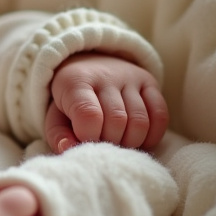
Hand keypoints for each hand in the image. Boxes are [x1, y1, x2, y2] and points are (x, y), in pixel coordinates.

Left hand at [45, 53, 167, 153]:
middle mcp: (105, 74)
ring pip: (140, 121)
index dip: (89, 137)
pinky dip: (152, 135)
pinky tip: (138, 140)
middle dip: (110, 142)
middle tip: (102, 144)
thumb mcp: (55, 116)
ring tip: (117, 142)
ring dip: (130, 142)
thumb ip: (58, 135)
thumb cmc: (69, 101)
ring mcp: (130, 76)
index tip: (85, 141)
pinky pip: (160, 115)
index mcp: (75, 81)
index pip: (89, 115)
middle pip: (117, 121)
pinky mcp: (149, 81)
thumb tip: (69, 149)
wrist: (87, 67)